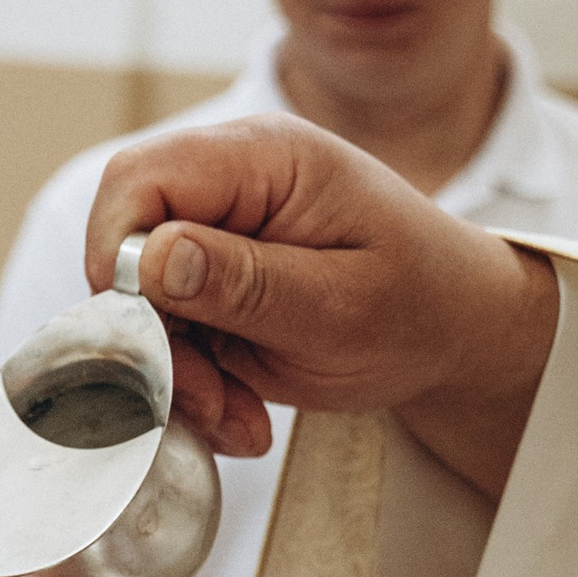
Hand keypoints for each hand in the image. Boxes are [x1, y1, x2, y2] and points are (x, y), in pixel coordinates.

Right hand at [82, 112, 561, 495]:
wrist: (458, 331)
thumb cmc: (421, 306)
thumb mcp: (342, 306)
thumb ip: (246, 282)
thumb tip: (151, 258)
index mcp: (262, 158)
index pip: (137, 183)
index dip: (119, 259)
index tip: (151, 337)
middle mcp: (228, 184)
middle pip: (125, 248)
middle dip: (155, 340)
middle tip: (210, 400)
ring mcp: (218, 234)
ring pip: (141, 307)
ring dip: (179, 377)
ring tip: (242, 418)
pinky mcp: (214, 283)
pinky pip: (169, 335)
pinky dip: (195, 385)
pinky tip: (243, 411)